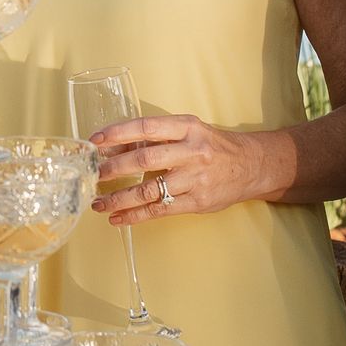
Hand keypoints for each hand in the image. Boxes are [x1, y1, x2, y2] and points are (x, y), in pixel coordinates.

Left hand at [89, 113, 267, 221]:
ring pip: (150, 190)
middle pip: (146, 159)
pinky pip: (160, 209)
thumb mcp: (189, 131)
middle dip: (115, 167)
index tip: (95, 141)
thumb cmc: (213, 146)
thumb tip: (115, 147)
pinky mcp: (197, 201)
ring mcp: (195, 178)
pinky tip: (118, 218)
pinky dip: (135, 215)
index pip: (147, 127)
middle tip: (93, 174)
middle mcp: (192, 151)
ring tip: (99, 203)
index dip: (118, 133)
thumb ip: (157, 137)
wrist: (251, 166)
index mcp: (188, 127)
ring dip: (120, 198)